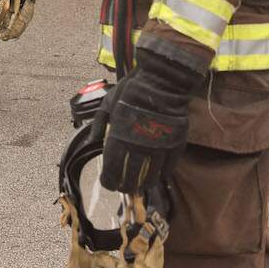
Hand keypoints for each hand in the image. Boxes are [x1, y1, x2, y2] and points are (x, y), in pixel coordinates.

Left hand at [91, 50, 202, 193]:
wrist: (162, 81)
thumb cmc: (132, 90)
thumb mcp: (108, 102)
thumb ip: (99, 123)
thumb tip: (93, 141)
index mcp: (119, 137)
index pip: (112, 169)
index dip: (109, 181)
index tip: (108, 183)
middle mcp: (138, 147)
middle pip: (130, 178)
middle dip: (125, 186)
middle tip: (123, 188)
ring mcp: (158, 148)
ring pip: (150, 176)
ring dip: (143, 184)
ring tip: (140, 186)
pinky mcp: (174, 145)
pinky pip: (168, 168)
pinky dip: (162, 175)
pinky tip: (158, 176)